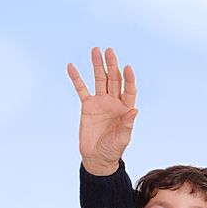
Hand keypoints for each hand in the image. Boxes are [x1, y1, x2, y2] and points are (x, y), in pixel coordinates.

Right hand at [68, 47, 137, 175]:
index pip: (128, 89)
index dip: (128, 79)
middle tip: (109, 51)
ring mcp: (100, 102)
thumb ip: (127, 124)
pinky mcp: (87, 106)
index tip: (127, 67)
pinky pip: (81, 89)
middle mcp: (114, 102)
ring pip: (99, 80)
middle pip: (114, 80)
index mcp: (126, 108)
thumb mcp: (122, 138)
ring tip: (95, 50)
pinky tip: (71, 66)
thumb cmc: (113, 148)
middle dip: (112, 65)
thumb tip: (135, 110)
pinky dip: (76, 78)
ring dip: (97, 66)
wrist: (97, 156)